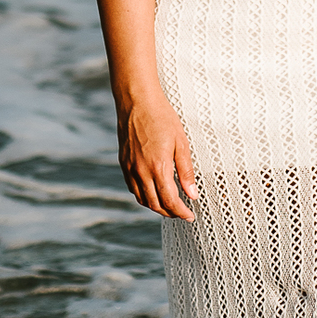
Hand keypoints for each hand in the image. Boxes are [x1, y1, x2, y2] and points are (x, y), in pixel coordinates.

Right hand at [117, 92, 196, 219]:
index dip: (181, 212)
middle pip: (155, 204)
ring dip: (156, 207)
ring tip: (170, 205)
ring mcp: (130, 168)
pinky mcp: (124, 163)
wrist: (137, 101)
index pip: (170, 200)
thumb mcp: (181, 143)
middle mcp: (141, 171)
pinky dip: (144, 196)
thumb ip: (186, 171)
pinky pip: (133, 188)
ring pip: (142, 199)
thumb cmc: (162, 118)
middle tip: (182, 213)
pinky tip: (153, 192)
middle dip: (170, 212)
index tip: (190, 216)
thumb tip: (193, 194)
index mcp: (158, 167)